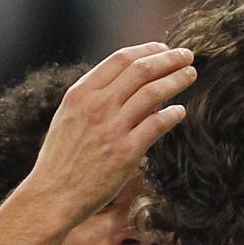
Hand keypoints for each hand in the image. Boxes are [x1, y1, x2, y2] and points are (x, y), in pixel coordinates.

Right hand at [25, 43, 196, 226]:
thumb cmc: (61, 160)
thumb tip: (132, 85)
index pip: (120, 59)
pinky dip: (172, 114)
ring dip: (176, 79)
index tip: (163, 48)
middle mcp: (96, 106)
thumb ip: (96, 99)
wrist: (52, 196)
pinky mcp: (125, 153)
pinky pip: (157, 124)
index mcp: (81, 93)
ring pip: (153, 92)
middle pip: (141, 70)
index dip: (146, 50)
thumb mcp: (70, 118)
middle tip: (187, 56)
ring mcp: (112, 128)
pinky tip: (180, 111)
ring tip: (190, 75)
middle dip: (168, 59)